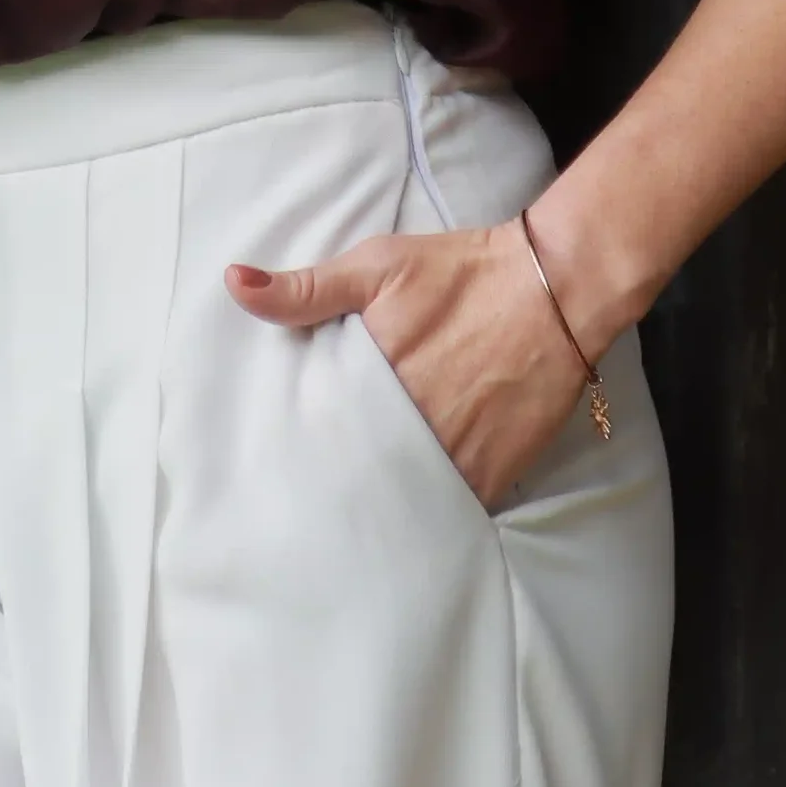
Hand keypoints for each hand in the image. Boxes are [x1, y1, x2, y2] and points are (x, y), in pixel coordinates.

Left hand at [226, 218, 587, 508]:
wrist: (553, 289)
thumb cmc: (458, 273)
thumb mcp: (377, 266)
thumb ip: (306, 288)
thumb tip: (232, 284)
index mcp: (374, 378)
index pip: (317, 434)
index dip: (298, 451)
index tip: (278, 465)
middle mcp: (414, 425)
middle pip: (357, 474)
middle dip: (333, 485)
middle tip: (308, 502)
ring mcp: (457, 455)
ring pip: (401, 500)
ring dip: (379, 504)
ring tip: (350, 520)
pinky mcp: (494, 473)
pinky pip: (450, 508)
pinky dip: (429, 512)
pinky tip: (409, 516)